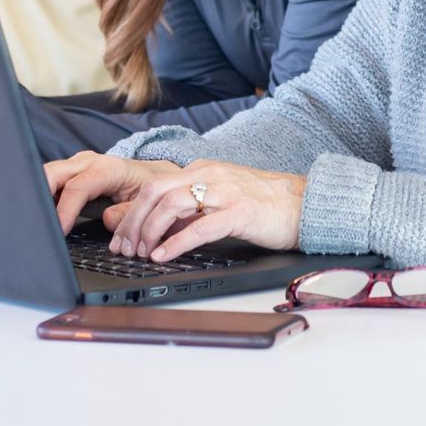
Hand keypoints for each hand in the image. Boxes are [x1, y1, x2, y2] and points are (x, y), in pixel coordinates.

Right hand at [42, 151, 181, 233]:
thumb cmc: (150, 189)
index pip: (78, 187)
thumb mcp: (147, 203)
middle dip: (40, 194)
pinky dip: (46, 196)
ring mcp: (78, 166)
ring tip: (39, 220)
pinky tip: (45, 214)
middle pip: (54, 173)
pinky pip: (52, 182)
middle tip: (39, 223)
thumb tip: (107, 219)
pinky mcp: (72, 174)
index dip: (65, 209)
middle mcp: (89, 162)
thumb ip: (128, 212)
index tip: (59, 230)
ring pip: (48, 175)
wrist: (154, 176)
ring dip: (40, 195)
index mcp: (108, 169)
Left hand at [109, 162, 307, 262]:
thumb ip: (188, 210)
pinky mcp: (240, 211)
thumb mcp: (218, 201)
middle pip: (155, 191)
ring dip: (150, 231)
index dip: (131, 212)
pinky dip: (176, 242)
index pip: (153, 186)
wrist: (304, 203)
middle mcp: (209, 175)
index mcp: (202, 170)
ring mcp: (225, 191)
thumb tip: (154, 227)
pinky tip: (164, 255)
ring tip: (142, 253)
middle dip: (133, 221)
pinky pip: (200, 226)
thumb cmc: (263, 205)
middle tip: (125, 248)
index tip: (121, 238)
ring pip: (172, 204)